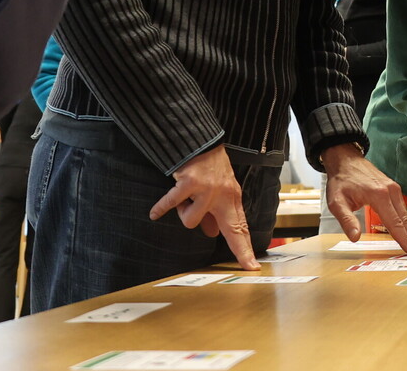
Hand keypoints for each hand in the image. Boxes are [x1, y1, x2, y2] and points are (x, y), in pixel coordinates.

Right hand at [150, 146, 258, 269]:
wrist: (199, 140)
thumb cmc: (209, 164)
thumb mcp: (219, 187)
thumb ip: (216, 210)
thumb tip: (212, 233)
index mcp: (231, 197)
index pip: (240, 227)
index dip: (245, 247)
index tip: (252, 266)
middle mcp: (223, 195)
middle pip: (233, 230)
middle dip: (240, 249)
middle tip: (248, 267)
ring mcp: (207, 190)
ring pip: (192, 221)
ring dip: (183, 212)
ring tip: (184, 197)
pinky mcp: (189, 184)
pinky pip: (172, 203)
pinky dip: (161, 208)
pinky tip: (154, 213)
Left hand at [323, 143, 406, 256]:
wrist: (345, 160)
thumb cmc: (341, 181)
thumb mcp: (336, 202)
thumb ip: (346, 221)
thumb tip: (355, 238)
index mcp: (378, 195)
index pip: (395, 223)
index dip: (404, 240)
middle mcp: (390, 191)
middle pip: (406, 220)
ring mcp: (394, 189)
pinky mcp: (393, 188)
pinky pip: (403, 208)